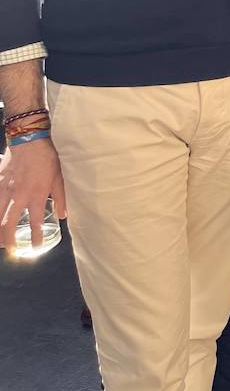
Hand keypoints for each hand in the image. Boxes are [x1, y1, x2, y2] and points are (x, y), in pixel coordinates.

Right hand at [0, 137, 65, 251]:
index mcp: (36, 195)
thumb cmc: (47, 158)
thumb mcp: (59, 178)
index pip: (35, 222)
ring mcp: (4, 190)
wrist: (29, 140)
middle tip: (11, 249)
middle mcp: (19, 195)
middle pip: (8, 223)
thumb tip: (63, 215)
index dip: (35, 237)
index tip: (35, 247)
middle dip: (8, 239)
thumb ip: (61, 198)